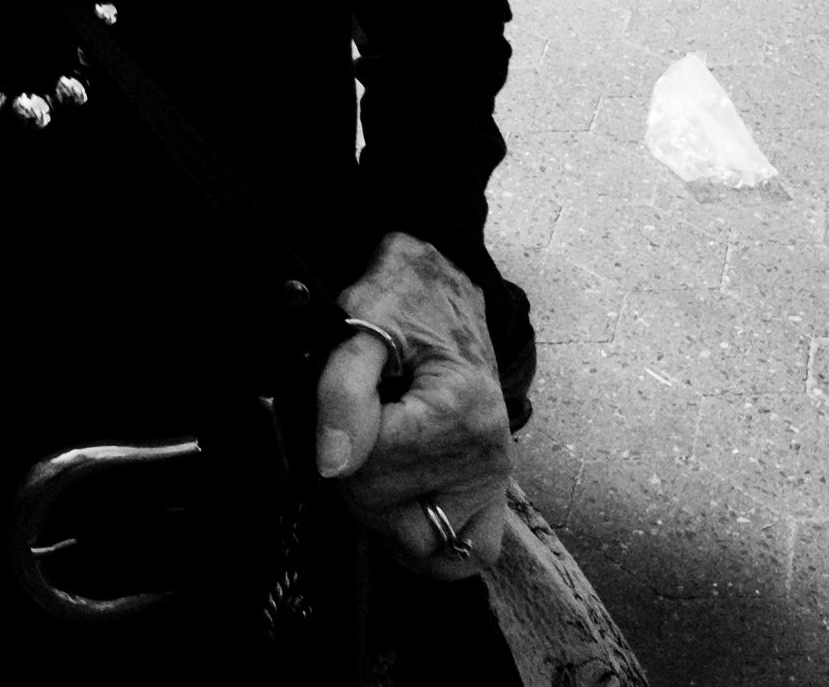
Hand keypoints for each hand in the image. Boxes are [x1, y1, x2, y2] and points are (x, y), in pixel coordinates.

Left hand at [311, 234, 515, 581]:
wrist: (444, 279)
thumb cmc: (404, 296)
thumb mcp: (362, 322)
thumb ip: (342, 391)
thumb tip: (333, 464)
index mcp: (457, 412)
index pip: (371, 476)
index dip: (337, 448)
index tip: (342, 412)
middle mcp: (487, 453)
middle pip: (394, 518)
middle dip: (359, 483)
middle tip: (356, 435)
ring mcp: (494, 475)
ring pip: (429, 546)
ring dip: (390, 517)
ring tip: (377, 467)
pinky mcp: (493, 484)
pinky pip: (473, 548)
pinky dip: (436, 543)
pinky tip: (406, 505)